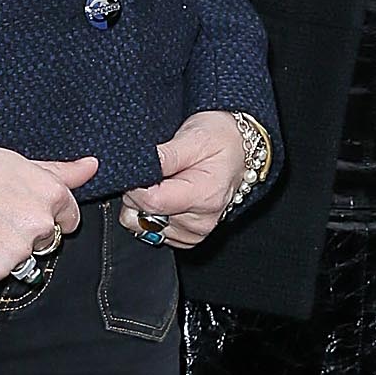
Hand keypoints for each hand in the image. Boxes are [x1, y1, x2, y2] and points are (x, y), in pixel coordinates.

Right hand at [0, 148, 96, 287]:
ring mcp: (18, 251)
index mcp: (51, 194)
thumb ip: (58, 171)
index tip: (24, 210)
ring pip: (20, 261)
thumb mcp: (17, 162)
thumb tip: (92, 167)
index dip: (48, 215)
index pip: (69, 218)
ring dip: (2, 251)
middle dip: (25, 235)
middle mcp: (40, 224)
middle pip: (46, 242)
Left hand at [119, 110, 245, 250]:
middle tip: (158, 172)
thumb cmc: (220, 140)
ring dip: (144, 204)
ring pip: (143, 226)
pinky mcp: (188, 237)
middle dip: (139, 192)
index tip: (140, 168)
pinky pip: (152, 232)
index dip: (136, 184)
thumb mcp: (194, 137)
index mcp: (204, 197)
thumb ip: (164, 156)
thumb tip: (134, 168)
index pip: (151, 202)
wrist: (240, 149)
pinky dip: (153, 214)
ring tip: (164, 183)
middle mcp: (201, 221)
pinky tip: (168, 196)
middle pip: (144, 216)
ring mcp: (195, 233)